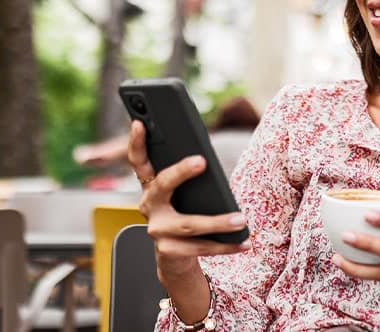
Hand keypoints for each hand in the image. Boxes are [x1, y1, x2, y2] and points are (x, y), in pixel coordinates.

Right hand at [126, 121, 250, 280]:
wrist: (175, 256)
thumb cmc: (186, 212)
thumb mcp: (185, 193)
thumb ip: (189, 176)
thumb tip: (207, 161)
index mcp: (151, 186)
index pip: (138, 160)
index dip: (135, 141)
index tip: (138, 122)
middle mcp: (148, 206)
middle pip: (163, 185)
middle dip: (180, 171)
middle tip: (201, 160)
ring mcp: (156, 230)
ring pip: (188, 224)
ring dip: (218, 222)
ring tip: (240, 220)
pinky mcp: (168, 251)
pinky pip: (200, 247)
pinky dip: (226, 246)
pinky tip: (244, 242)